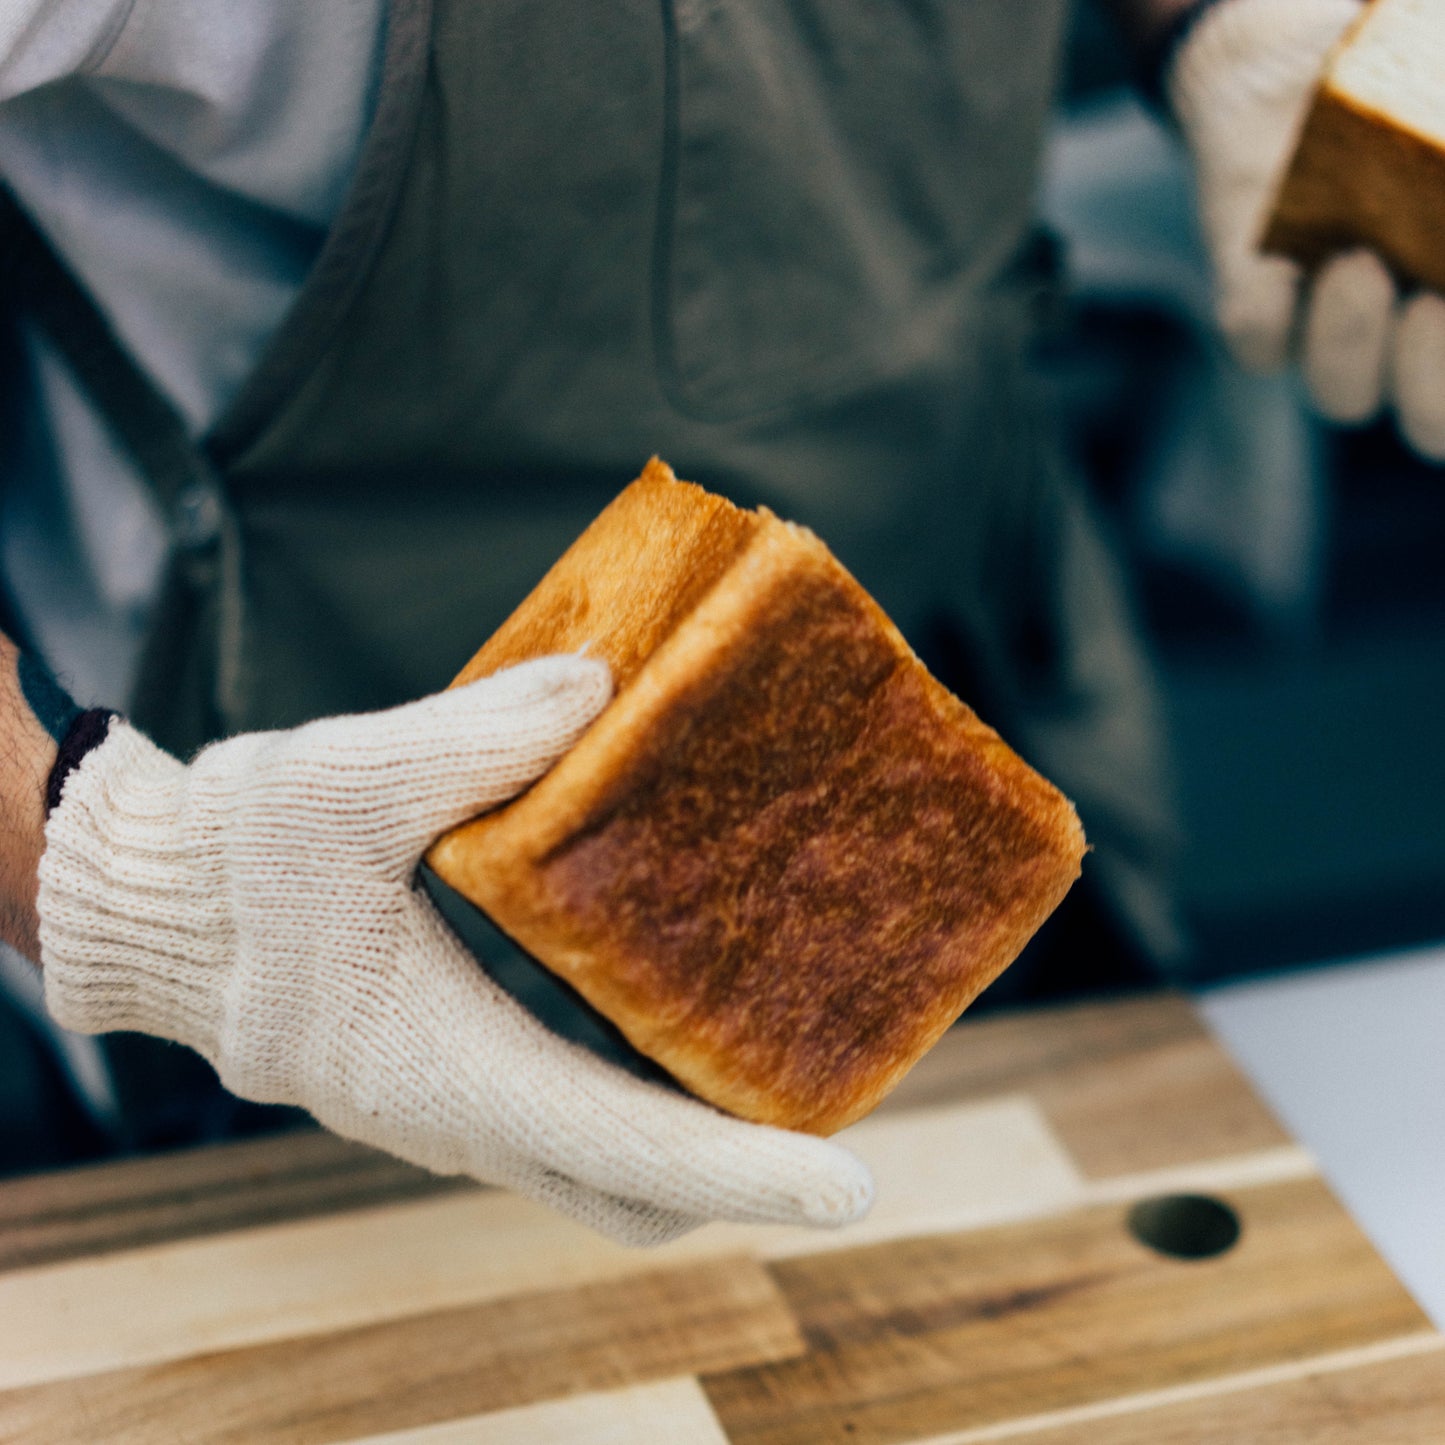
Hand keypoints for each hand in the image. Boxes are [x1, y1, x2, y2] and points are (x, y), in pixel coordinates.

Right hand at [38, 655, 871, 1244]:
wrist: (153, 911)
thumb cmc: (229, 861)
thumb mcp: (343, 783)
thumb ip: (474, 738)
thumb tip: (601, 689)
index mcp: (444, 1069)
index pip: (628, 1151)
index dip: (749, 1173)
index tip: (851, 1184)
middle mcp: (461, 1116)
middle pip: (637, 1189)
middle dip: (744, 1166)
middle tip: (837, 1085)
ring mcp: (456, 1106)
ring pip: (605, 1166)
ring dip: (698, 1135)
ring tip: (788, 1048)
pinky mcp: (450, 1073)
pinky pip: (571, 1120)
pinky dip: (641, 1096)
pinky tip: (679, 1009)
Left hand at [1170, 0, 1444, 460]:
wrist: (1301, 55)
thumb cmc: (1421, 84)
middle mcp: (1409, 336)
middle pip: (1431, 428)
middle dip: (1436, 387)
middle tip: (1434, 308)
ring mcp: (1327, 324)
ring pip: (1341, 397)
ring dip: (1351, 340)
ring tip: (1358, 259)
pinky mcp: (1252, 299)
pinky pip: (1257, 344)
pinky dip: (1273, 311)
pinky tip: (1297, 258)